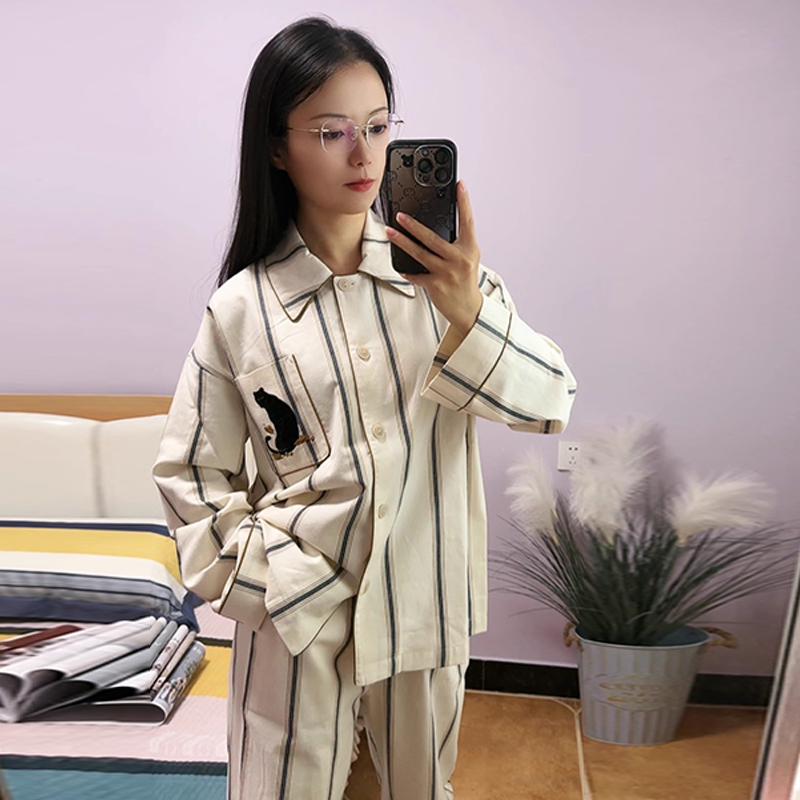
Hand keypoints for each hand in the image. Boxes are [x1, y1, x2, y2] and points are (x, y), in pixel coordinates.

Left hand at [385, 180, 482, 338]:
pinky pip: (417, 275)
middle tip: (400, 215)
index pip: (467, 221)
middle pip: (433, 238)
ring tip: (390, 232)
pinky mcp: (436, 285)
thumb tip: (436, 224)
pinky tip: (399, 265)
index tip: (459, 185)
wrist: (468, 308)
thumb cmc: (465, 280)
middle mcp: (460, 259)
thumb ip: (458, 242)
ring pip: (421, 254)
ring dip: (403, 242)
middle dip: (414, 226)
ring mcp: (447, 273)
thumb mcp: (468, 258)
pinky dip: (407, 270)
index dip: (464, 202)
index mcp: (470, 248)